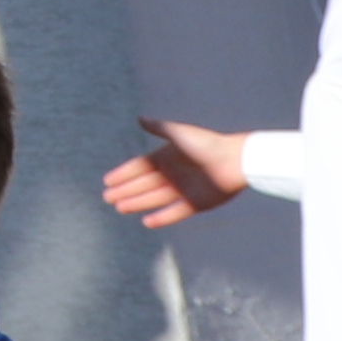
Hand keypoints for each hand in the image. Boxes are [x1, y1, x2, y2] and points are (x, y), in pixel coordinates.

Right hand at [103, 118, 251, 225]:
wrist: (234, 160)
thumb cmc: (207, 144)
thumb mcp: (180, 133)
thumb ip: (159, 128)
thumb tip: (138, 119)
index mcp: (167, 157)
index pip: (139, 167)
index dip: (123, 173)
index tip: (107, 180)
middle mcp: (172, 175)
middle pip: (143, 185)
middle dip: (125, 191)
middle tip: (107, 197)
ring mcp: (183, 191)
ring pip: (154, 199)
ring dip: (137, 203)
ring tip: (120, 208)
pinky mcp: (195, 204)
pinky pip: (174, 213)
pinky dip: (161, 218)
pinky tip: (146, 221)